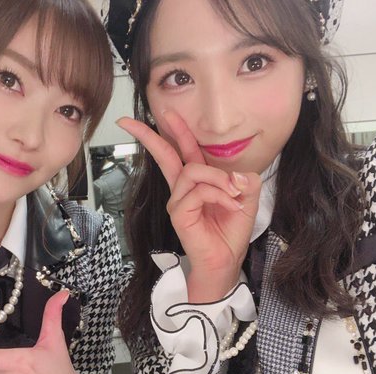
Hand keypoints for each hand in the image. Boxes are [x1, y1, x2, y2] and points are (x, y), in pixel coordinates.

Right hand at [117, 111, 261, 301]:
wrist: (225, 260)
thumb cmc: (230, 230)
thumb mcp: (246, 197)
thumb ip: (243, 178)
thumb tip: (234, 174)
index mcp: (196, 181)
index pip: (182, 151)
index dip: (173, 130)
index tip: (163, 112)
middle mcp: (182, 189)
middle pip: (165, 154)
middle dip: (151, 135)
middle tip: (129, 122)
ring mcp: (178, 201)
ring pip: (193, 171)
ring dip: (219, 179)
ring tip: (235, 194)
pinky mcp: (179, 213)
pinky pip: (200, 191)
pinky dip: (219, 194)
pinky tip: (231, 204)